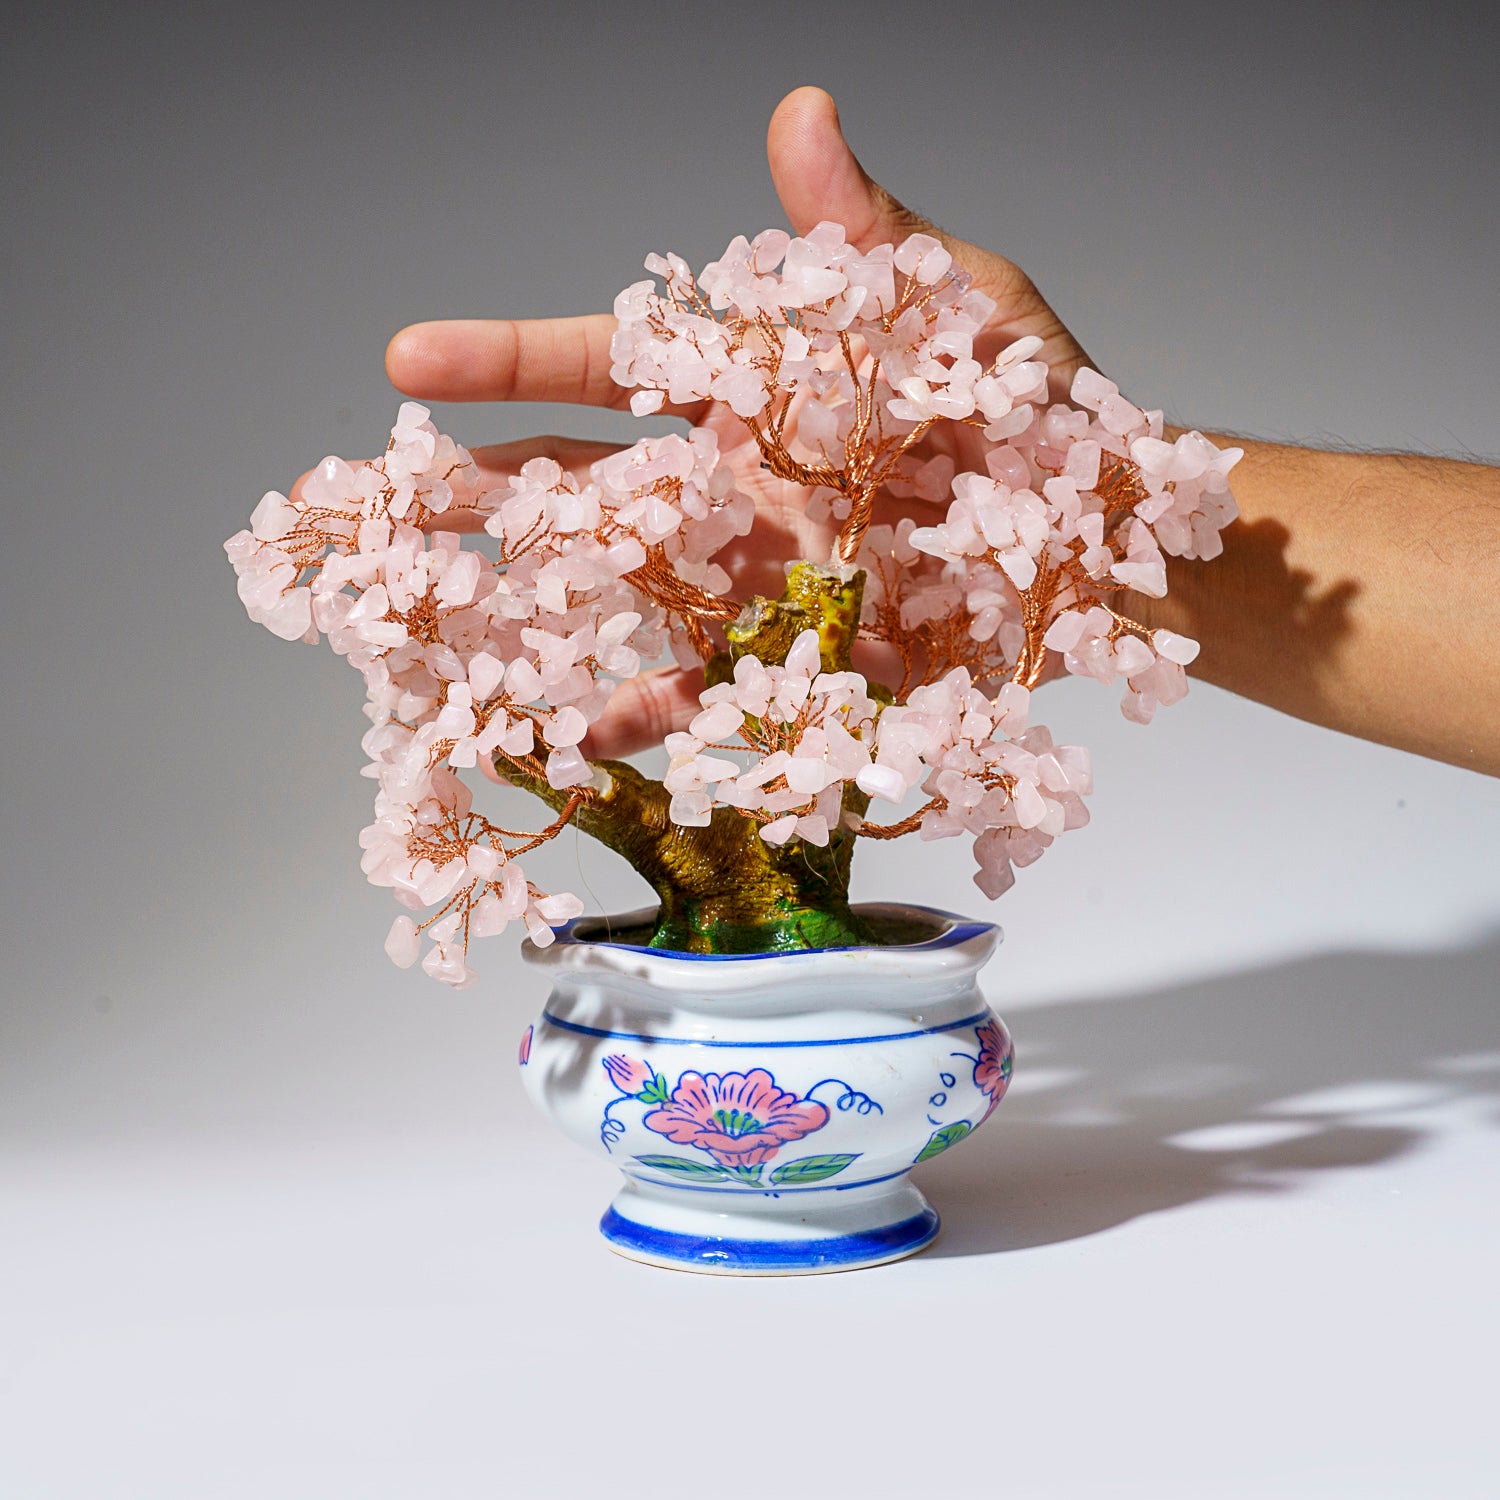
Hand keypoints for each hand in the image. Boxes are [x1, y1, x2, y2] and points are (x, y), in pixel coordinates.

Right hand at [377, 86, 1095, 756]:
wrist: (1105, 547)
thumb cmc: (1038, 412)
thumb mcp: (957, 308)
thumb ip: (867, 235)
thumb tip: (803, 111)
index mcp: (754, 390)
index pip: (610, 365)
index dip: (511, 363)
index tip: (406, 360)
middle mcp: (732, 486)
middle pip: (583, 489)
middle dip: (480, 494)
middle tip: (382, 504)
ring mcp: (754, 579)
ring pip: (618, 596)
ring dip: (530, 615)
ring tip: (442, 642)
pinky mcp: (794, 660)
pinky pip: (703, 693)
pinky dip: (643, 716)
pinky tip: (578, 740)